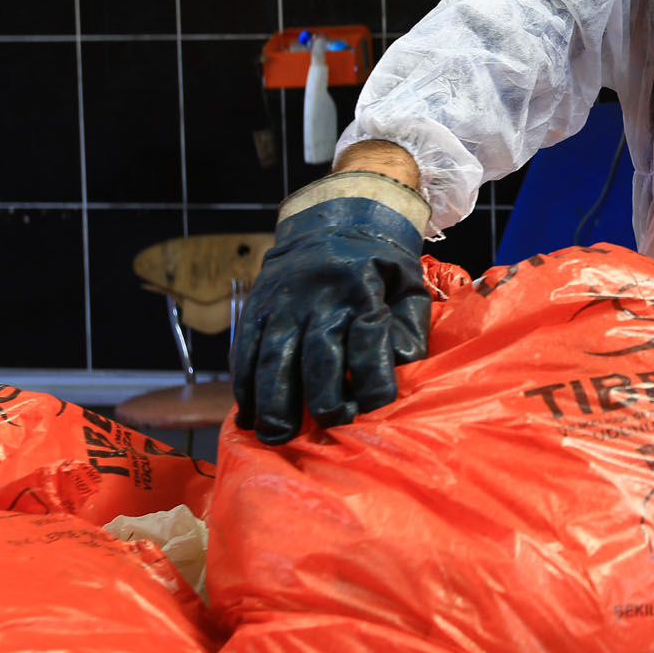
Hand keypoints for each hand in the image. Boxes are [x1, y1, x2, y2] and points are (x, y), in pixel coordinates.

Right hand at [232, 171, 431, 444]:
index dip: (374, 383)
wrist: (333, 216)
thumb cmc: (380, 264)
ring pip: (273, 359)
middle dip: (322, 401)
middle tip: (327, 428)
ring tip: (278, 436)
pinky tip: (249, 415)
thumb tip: (401, 366)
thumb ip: (408, 328)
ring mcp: (283, 302)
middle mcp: (321, 297)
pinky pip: (245, 352)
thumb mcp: (408, 284)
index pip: (370, 343)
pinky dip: (244, 387)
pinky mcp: (256, 308)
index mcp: (364, 291)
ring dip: (274, 403)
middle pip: (318, 358)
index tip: (375, 409)